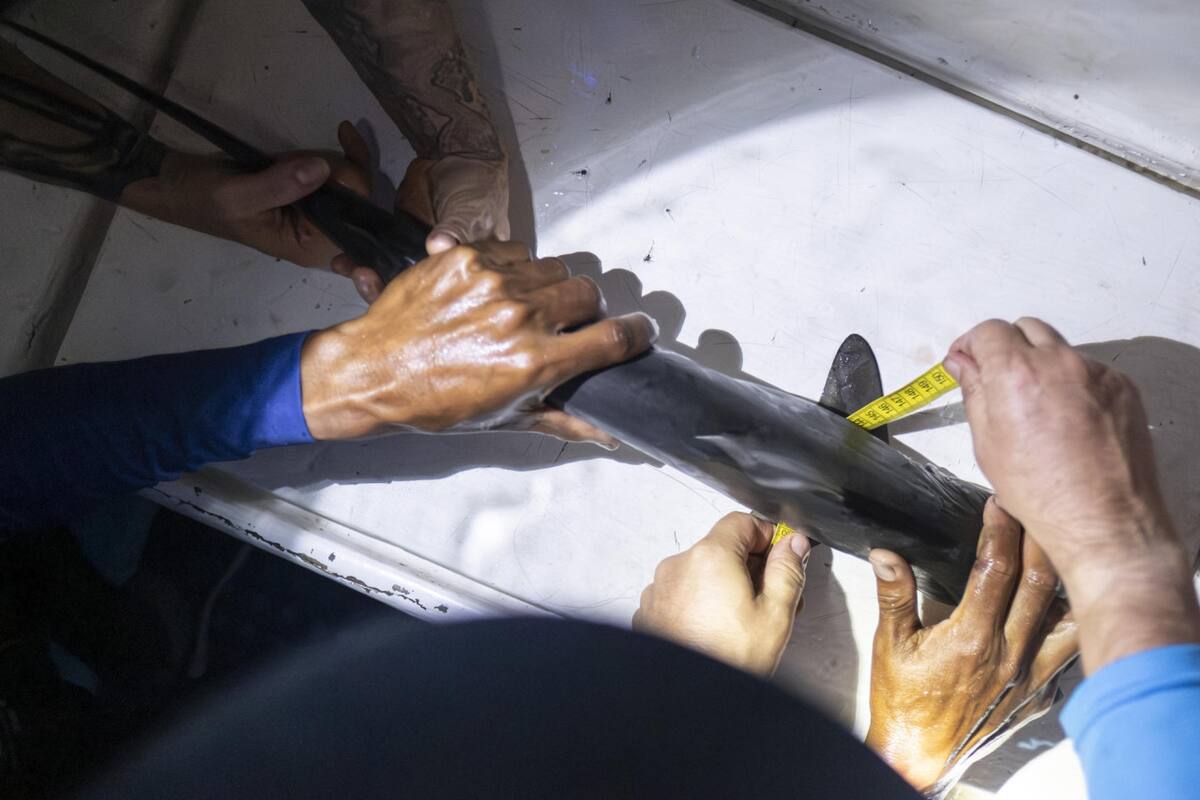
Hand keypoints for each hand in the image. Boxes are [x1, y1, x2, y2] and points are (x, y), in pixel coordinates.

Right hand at [120, 122, 370, 284]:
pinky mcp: (309, 192)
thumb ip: (279, 186)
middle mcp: (321, 234)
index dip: (356, 192)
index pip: (354, 223)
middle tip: (306, 153)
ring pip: (354, 184)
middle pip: (361, 201)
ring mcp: (317, 213)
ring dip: (338, 158)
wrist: (176, 183)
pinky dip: (343, 152)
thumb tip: (322, 169)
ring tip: (295, 154)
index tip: (342, 159)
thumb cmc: (203, 199)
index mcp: (309, 248)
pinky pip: (342, 174)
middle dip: (343, 169)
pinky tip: (341, 131)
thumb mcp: (237, 196)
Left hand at [300, 241, 654, 444]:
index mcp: (536, 362)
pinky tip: (492, 289)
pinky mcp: (466, 256)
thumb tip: (610, 432)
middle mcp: (519, 316)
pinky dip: (511, 266)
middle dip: (583, 311)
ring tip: (520, 307)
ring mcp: (492, 280)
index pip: (615, 336)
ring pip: (553, 268)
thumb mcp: (506, 418)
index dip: (636, 334)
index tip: (637, 332)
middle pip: (588, 294)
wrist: (374, 371)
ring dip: (547, 286)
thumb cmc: (434, 400)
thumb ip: (565, 419)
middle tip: (559, 325)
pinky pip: (514, 249)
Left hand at [333, 127, 508, 302]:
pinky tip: (343, 261)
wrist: (457, 156)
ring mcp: (416, 257)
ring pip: (390, 280)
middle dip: (384, 293)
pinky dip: (359, 260)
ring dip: (368, 278)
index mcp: (466, 275)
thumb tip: (439, 245)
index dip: (418, 307)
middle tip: (365, 279)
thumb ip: (458, 228)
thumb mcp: (474, 210)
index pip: (442, 301)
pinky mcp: (397, 241)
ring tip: (350, 268)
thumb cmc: (478, 187)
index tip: (396, 300)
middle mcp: (440, 273)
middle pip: (411, 298)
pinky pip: (377, 257)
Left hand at [633, 513, 811, 676]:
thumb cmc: (728, 661)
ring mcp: (660, 589)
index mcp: (710, 556)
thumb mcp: (775, 615)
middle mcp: (678, 565)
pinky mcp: (650, 611)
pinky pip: (681, 595)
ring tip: (744, 624)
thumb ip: (788, 572)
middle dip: (749, 567)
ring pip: (700, 573)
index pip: (742, 521)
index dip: (767, 536)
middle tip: (770, 599)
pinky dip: (699, 605)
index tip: (781, 556)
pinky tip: (716, 632)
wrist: (687, 705)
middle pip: (720, 548)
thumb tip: (794, 544)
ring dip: (723, 588)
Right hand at [865, 499, 1077, 792]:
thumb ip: (894, 595)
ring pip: (1069, 616)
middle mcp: (1009, 654)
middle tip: (1037, 509)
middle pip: (1041, 583)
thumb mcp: (889, 644)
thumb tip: (885, 553)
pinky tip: (1068, 603)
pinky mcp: (1038, 691)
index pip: (996, 569)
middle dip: (1039, 539)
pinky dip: (1072, 622)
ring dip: (1068, 579)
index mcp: (971, 638)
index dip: (1000, 530)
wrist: (921, 755)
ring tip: (1064, 548)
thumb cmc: (903, 702)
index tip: (999, 504)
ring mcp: (1030, 675)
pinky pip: (1068, 650)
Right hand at [944, 318, 1198, 671]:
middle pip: (1026, 329)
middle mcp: (1059, 363)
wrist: (1103, 521)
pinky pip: (1088, 370)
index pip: (988, 331)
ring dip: (1040, 365)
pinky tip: (1067, 420)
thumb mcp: (987, 443)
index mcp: (1017, 374)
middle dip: (1006, 347)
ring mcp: (1097, 372)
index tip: (966, 361)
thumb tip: (963, 364)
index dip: (971, 344)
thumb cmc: (1040, 493)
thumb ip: (974, 392)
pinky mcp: (1123, 387)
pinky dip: (1071, 383)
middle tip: (996, 379)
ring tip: (1036, 407)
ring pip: (1058, 349)